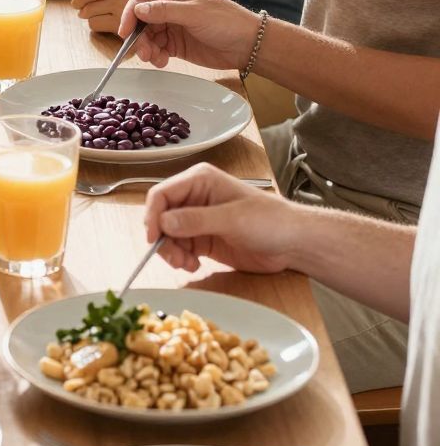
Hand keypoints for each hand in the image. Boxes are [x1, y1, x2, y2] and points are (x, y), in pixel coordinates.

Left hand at [72, 0, 174, 36]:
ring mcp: (121, 4)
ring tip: (93, 17)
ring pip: (88, 11)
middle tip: (80, 5)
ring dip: (89, 16)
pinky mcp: (121, 26)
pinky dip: (98, 27)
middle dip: (80, 1)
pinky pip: (97, 25)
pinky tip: (105, 28)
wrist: (201, 14)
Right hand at [118, 0, 257, 72]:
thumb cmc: (225, 21)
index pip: (141, 0)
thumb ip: (164, 11)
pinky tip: (163, 61)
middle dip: (138, 38)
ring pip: (147, 37)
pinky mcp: (175, 43)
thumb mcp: (194, 13)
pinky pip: (156, 49)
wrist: (247, 44)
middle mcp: (168, 6)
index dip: (129, 16)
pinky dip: (155, 56)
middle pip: (141, 21)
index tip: (124, 33)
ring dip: (146, 49)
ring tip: (155, 59)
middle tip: (143, 53)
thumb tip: (137, 9)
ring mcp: (172, 25)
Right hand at [142, 163, 286, 274]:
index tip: (153, 239)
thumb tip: (163, 222)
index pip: (162, 194)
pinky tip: (194, 265)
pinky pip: (180, 248)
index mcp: (200, 181)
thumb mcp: (232, 219)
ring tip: (187, 264)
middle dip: (163, 239)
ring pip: (168, 236)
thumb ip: (196, 220)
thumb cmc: (269, 221)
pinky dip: (181, 259)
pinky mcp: (203, 239)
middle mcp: (194, 198)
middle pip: (161, 217)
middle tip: (175, 259)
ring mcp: (198, 220)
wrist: (293, 243)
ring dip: (171, 252)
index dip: (152, 216)